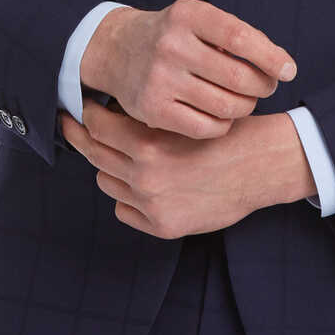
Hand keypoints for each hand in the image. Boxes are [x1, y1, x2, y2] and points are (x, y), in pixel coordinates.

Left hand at [58, 99, 292, 237]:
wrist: (261, 166)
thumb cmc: (225, 133)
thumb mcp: (181, 116)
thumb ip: (145, 119)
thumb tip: (108, 113)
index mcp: (149, 143)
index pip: (97, 126)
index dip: (86, 114)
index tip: (83, 108)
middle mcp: (145, 176)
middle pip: (94, 154)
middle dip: (81, 136)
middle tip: (73, 125)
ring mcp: (152, 204)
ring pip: (106, 181)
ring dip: (108, 166)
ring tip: (119, 154)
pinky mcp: (163, 226)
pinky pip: (123, 210)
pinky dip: (126, 197)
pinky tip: (139, 184)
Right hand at [81, 0, 296, 137]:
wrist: (118, 50)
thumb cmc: (173, 35)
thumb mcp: (198, 19)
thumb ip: (236, 36)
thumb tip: (280, 65)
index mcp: (188, 15)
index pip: (240, 38)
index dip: (271, 57)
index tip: (289, 70)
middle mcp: (171, 45)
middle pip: (238, 77)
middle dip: (263, 86)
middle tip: (267, 86)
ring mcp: (160, 79)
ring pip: (227, 106)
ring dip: (246, 106)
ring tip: (244, 99)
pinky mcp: (153, 110)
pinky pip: (207, 128)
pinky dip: (224, 124)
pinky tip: (223, 114)